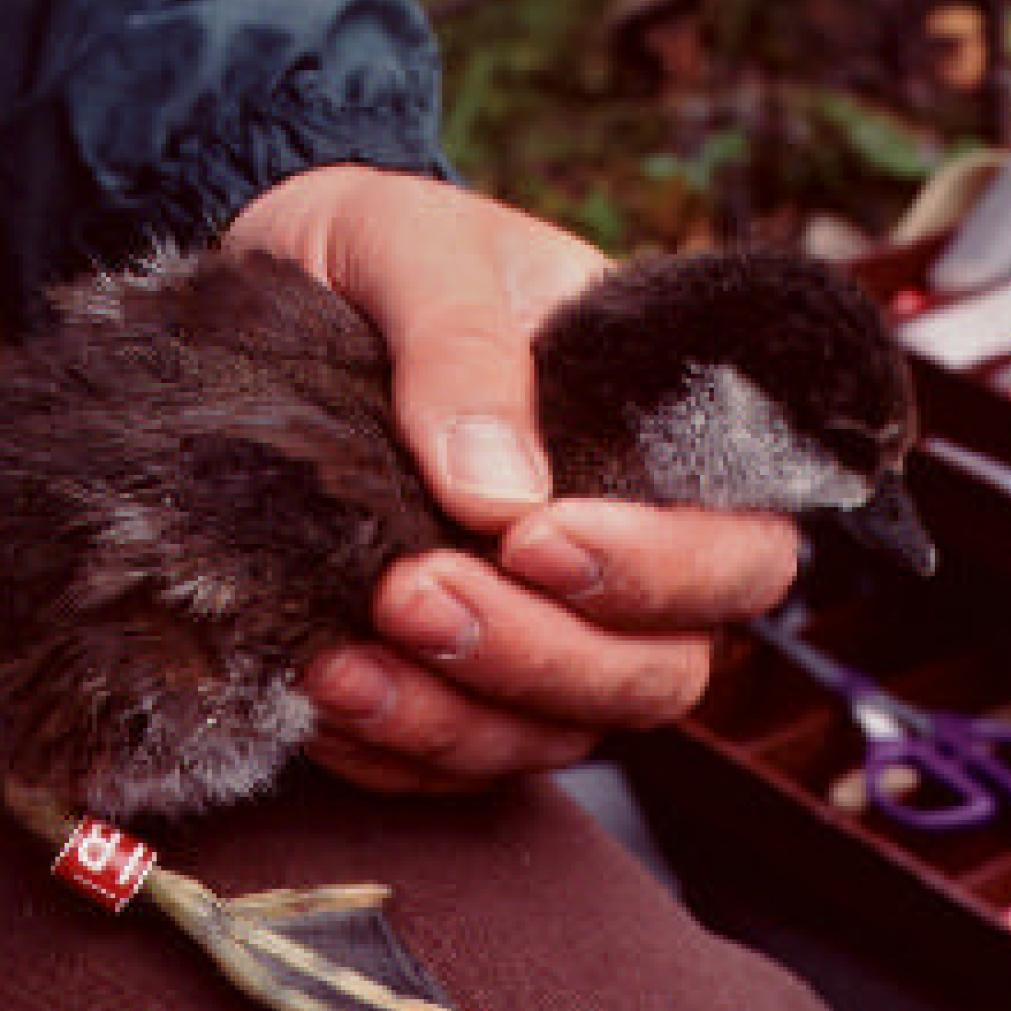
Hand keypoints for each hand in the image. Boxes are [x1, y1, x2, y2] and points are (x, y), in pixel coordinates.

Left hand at [225, 165, 799, 792]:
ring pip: (559, 734)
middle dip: (540, 655)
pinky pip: (453, 762)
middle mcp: (621, 553)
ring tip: (342, 665)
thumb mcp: (413, 248)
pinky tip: (322, 699)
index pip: (737, 551)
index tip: (532, 538)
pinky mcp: (449, 676)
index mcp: (659, 442)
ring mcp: (538, 625)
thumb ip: (462, 347)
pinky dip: (393, 752)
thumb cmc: (375, 249)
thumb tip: (498, 495)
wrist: (273, 286)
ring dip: (456, 721)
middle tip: (410, 592)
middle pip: (659, 672)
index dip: (658, 571)